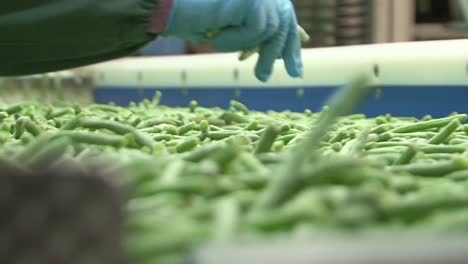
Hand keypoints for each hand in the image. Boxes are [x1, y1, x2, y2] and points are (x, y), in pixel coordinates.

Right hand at [162, 0, 303, 81]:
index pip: (284, 18)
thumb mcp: (234, 30)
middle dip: (282, 52)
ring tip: (232, 52)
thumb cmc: (195, 17)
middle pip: (283, 23)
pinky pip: (255, 29)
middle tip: (274, 77)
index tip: (295, 70)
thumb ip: (259, 35)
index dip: (292, 43)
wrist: (167, 6)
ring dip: (250, 48)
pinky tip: (216, 35)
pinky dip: (236, 39)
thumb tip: (295, 42)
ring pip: (270, 30)